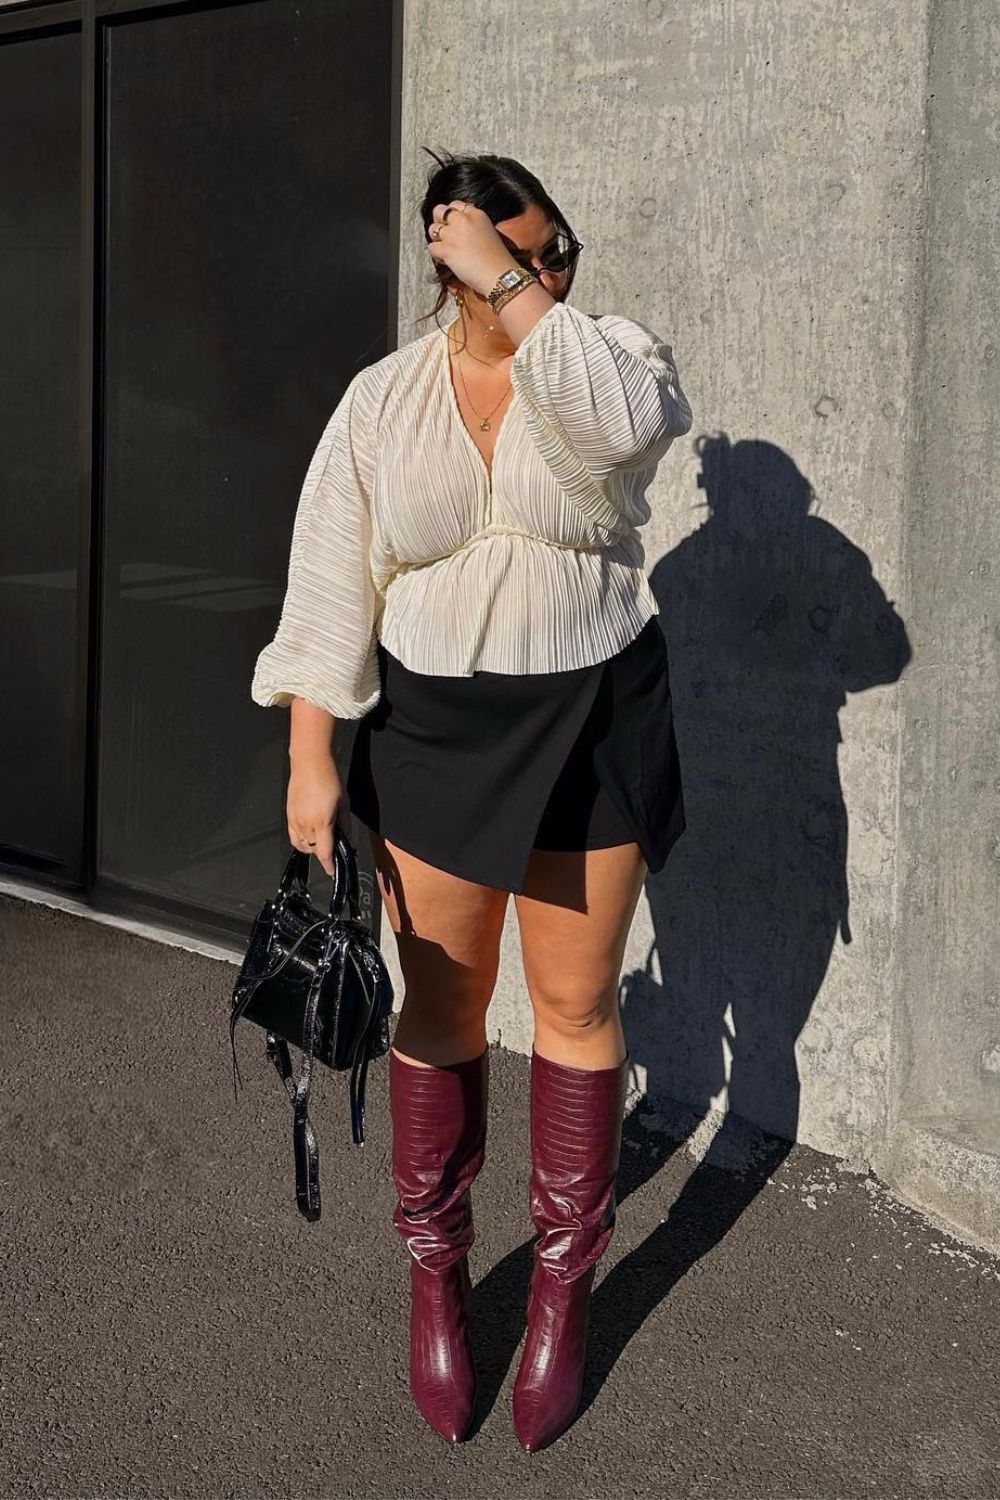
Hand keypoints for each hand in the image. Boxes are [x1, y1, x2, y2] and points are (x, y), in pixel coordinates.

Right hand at [287, 754, 348, 878]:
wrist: (310, 762)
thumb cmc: (329, 778)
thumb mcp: (344, 803)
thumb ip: (345, 825)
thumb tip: (346, 840)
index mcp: (322, 822)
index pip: (324, 853)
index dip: (329, 866)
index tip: (333, 871)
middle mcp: (305, 824)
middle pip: (314, 850)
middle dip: (324, 851)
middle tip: (334, 842)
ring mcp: (294, 820)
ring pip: (303, 845)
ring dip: (313, 846)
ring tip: (323, 835)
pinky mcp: (288, 815)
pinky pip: (294, 837)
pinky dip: (302, 841)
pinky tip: (310, 834)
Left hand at [426, 200, 520, 298]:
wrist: (499, 275)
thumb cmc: (498, 260)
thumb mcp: (489, 233)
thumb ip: (474, 226)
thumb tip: (460, 229)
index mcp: (477, 214)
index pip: (456, 204)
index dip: (452, 215)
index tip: (454, 225)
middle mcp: (463, 220)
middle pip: (439, 210)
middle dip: (439, 221)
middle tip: (445, 235)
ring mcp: (453, 234)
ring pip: (433, 229)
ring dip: (437, 239)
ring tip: (446, 249)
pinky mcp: (446, 249)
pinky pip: (431, 248)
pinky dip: (436, 255)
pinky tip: (446, 261)